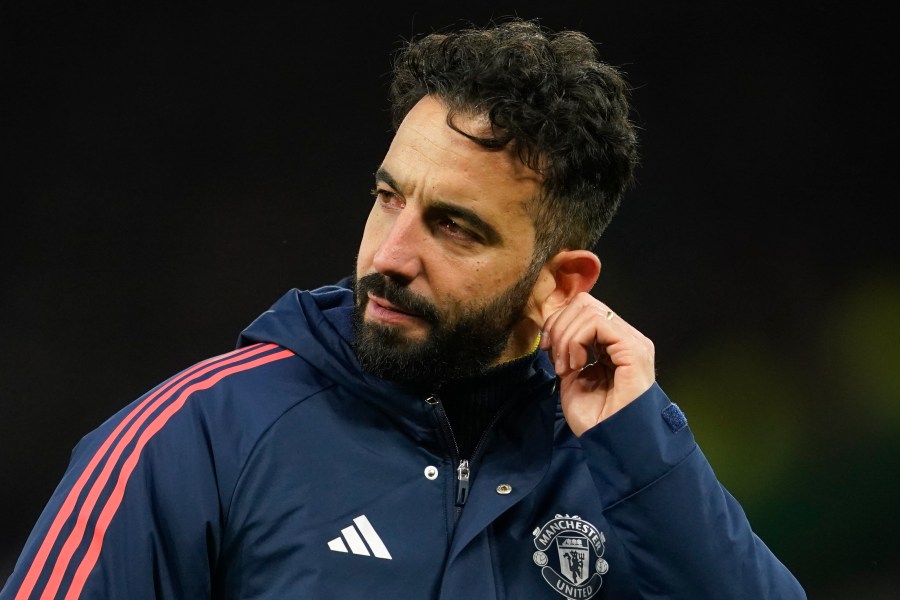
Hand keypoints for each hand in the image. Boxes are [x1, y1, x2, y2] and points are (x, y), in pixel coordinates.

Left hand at [539, 292, 655, 435]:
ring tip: (567, 367)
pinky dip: (576, 341)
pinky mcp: (633, 349)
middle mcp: (625, 337)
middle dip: (559, 327)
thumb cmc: (595, 418)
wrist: (613, 442)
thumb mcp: (572, 376)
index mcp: (612, 342)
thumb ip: (566, 350)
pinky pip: (597, 323)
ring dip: (566, 337)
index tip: (546, 351)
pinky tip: (576, 365)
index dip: (557, 323)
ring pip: (587, 310)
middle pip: (583, 303)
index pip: (582, 309)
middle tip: (556, 360)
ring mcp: (632, 341)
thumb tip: (551, 329)